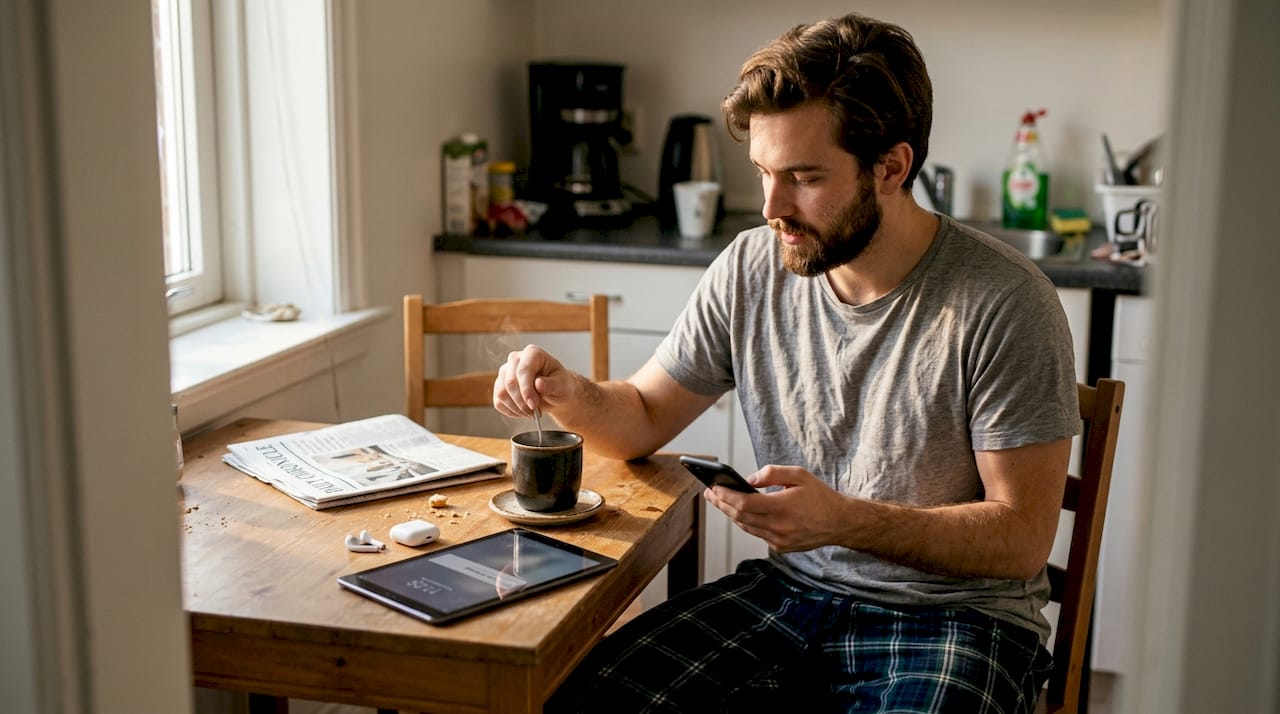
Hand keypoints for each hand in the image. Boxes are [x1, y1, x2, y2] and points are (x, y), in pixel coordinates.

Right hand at [492, 344, 578, 417]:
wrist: (555, 392)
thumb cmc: (560, 385)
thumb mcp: (562, 385)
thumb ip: (551, 384)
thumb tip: (538, 384)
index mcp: (532, 353)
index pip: (523, 370)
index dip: (526, 389)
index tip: (533, 404)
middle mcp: (515, 359)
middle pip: (510, 382)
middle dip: (522, 402)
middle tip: (534, 413)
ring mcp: (505, 371)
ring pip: (502, 393)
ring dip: (516, 408)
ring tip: (531, 413)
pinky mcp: (500, 385)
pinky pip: (498, 401)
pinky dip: (511, 411)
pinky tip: (523, 412)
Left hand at [705, 465, 853, 552]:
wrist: (840, 523)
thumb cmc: (820, 496)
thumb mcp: (799, 475)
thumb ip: (772, 473)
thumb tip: (749, 480)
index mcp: (784, 507)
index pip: (744, 504)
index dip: (726, 496)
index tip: (714, 487)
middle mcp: (780, 527)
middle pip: (740, 516)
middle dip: (722, 504)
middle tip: (710, 492)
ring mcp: (780, 540)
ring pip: (746, 527)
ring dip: (730, 514)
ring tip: (719, 501)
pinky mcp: (781, 547)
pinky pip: (757, 534)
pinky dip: (746, 523)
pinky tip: (739, 513)